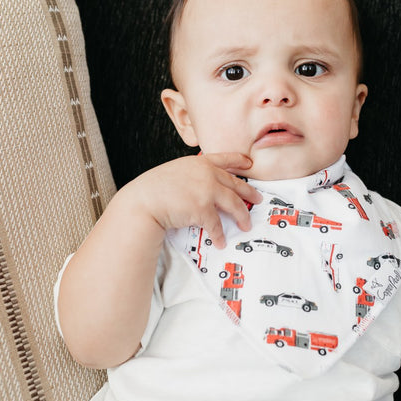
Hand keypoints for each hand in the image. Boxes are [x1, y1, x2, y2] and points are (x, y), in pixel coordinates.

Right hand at [123, 152, 262, 247]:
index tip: (249, 163)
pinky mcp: (203, 209)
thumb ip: (192, 175)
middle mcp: (206, 174)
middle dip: (249, 194)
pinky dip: (219, 235)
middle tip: (258, 199)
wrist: (143, 201)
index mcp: (199, 162)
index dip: (239, 161)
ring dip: (241, 216)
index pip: (224, 159)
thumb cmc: (152, 189)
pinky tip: (221, 241)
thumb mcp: (175, 171)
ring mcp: (206, 190)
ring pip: (233, 204)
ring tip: (245, 225)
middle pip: (235, 184)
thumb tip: (204, 186)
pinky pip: (216, 225)